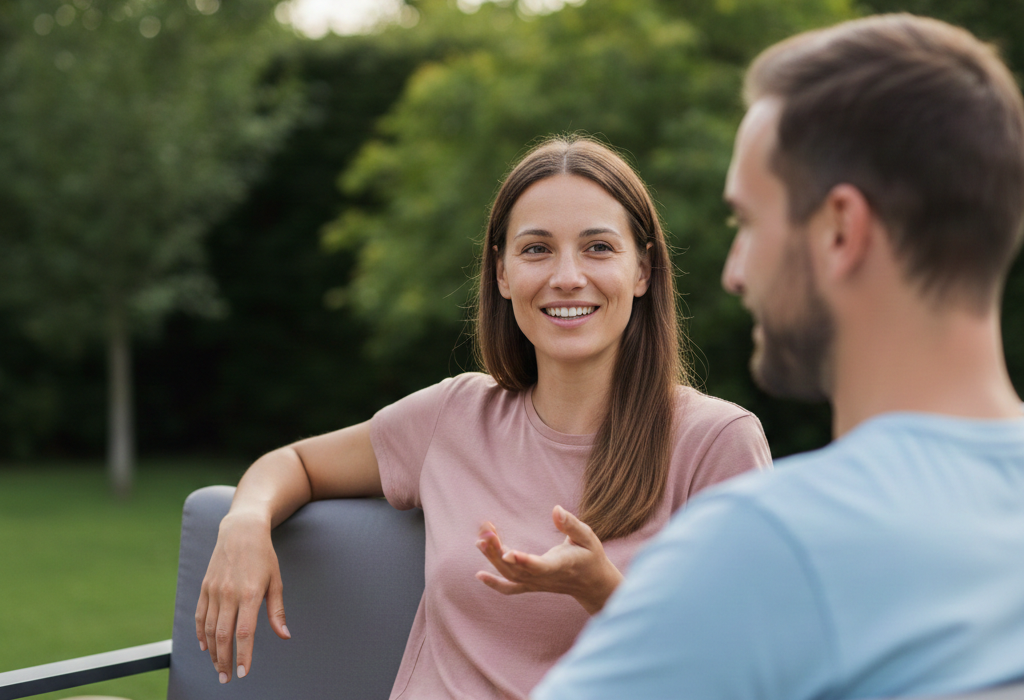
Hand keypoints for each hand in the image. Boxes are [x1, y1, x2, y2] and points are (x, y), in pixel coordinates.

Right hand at [194, 511, 290, 683]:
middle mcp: (229, 593)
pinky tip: (205, 647)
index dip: (244, 655)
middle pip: (223, 636)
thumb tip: (284, 635)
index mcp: (250, 593)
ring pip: (209, 629)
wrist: (241, 530)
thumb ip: (277, 611)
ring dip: (212, 652)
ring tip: (218, 668)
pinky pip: (199, 615)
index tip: (244, 673)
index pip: (244, 632)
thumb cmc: (263, 556)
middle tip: (227, 679)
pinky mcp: (204, 587)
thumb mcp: (275, 581)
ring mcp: (214, 590)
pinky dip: (200, 634)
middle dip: (224, 661)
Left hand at [475, 505, 622, 614]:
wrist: (592, 584)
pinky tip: (480, 574)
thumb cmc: (590, 555)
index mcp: (561, 566)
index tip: (507, 552)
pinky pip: (511, 588)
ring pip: (511, 576)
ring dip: (493, 559)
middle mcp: (546, 578)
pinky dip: (495, 584)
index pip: (540, 566)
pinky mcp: (532, 585)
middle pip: (517, 570)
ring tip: (481, 539)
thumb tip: (556, 509)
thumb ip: (571, 524)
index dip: (523, 560)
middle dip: (498, 552)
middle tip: (485, 533)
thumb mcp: (586, 537)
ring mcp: (537, 584)